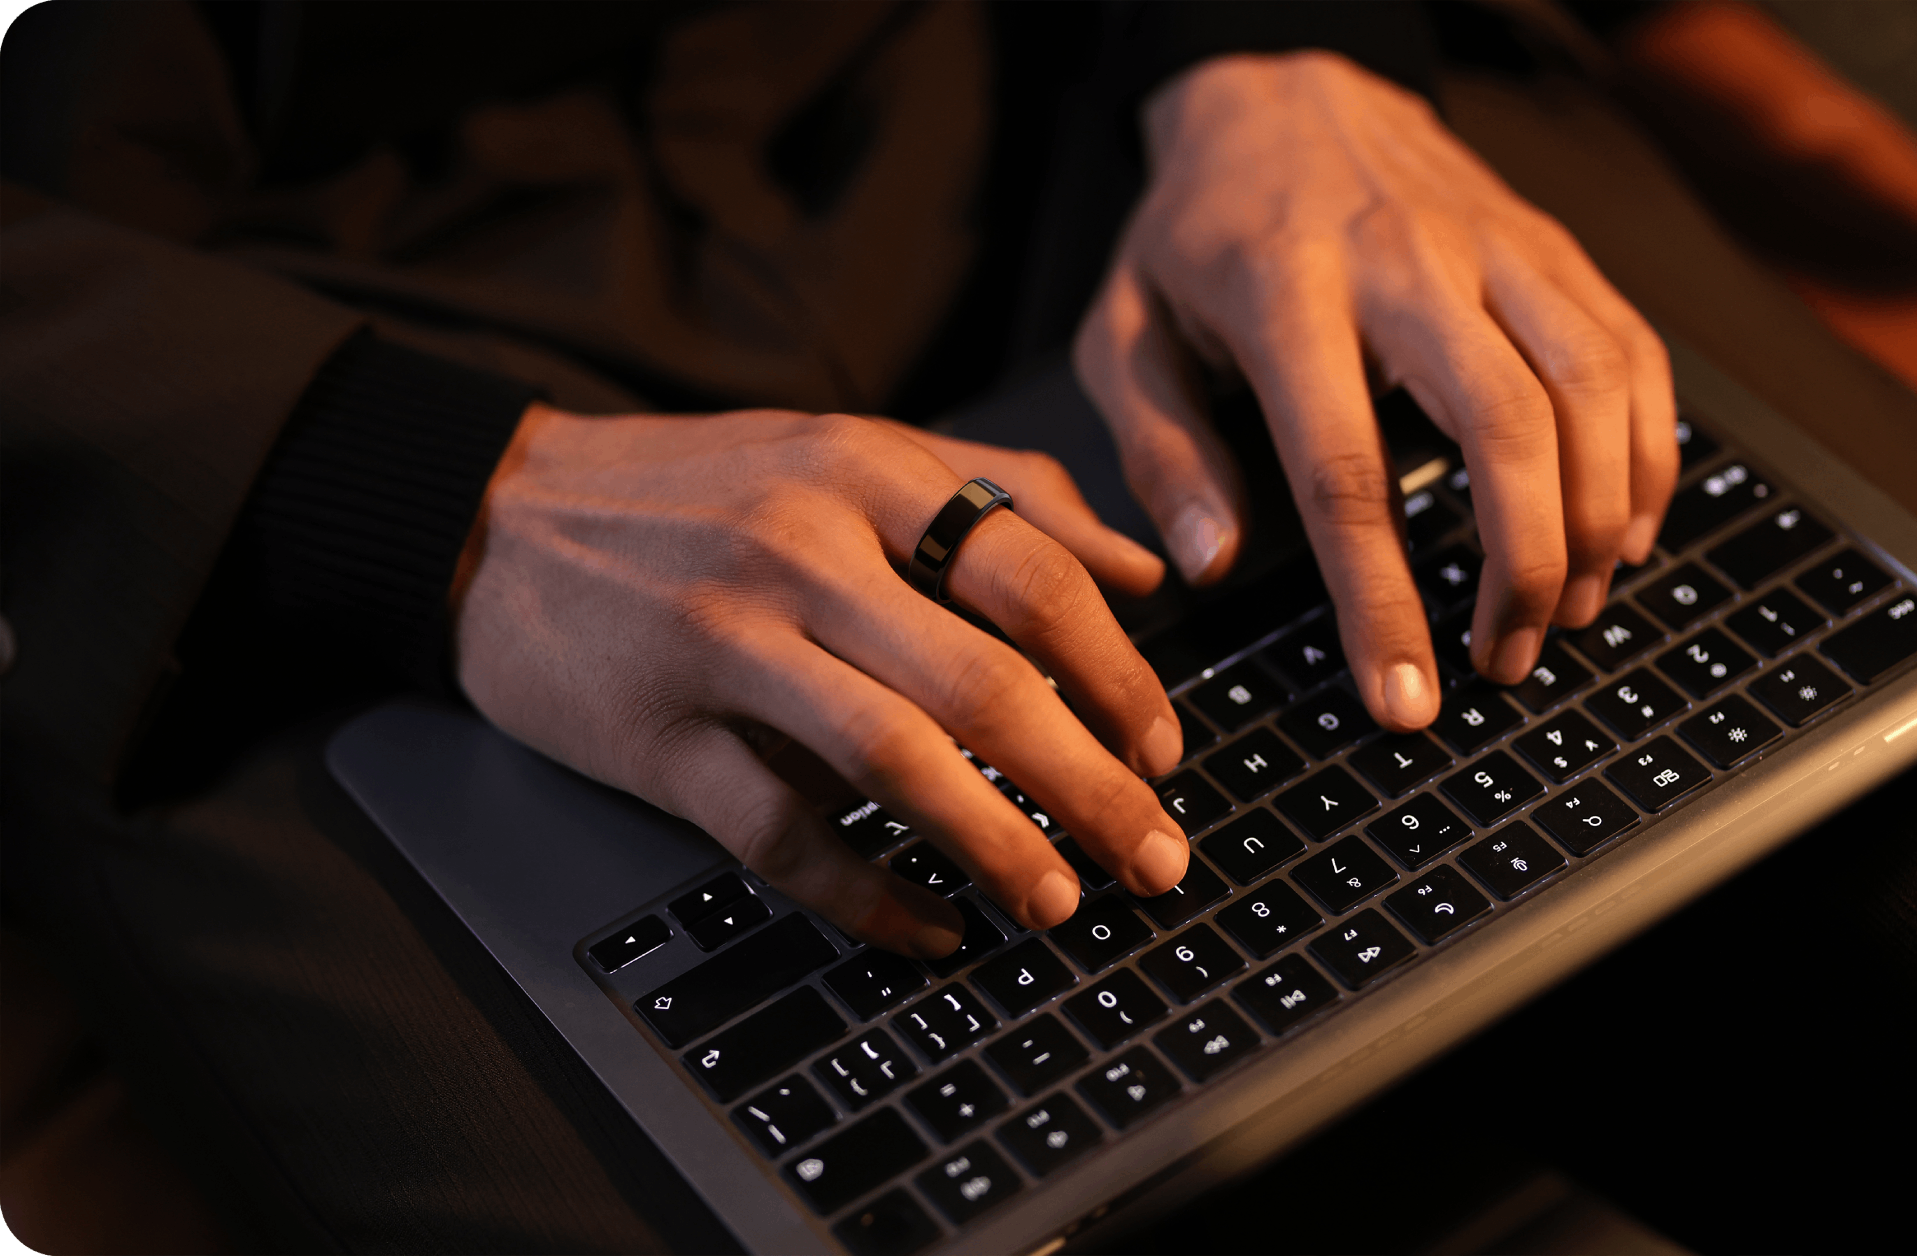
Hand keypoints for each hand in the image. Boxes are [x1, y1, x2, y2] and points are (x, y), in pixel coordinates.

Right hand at [453, 405, 1188, 956]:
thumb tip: (1145, 567)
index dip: (1121, 675)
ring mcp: (724, 644)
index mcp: (863, 471)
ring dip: (995, 844)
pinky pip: (779, 834)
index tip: (1166, 752)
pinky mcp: (657, 737)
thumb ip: (999, 493)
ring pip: (892, 760)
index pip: (1032, 576)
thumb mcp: (845, 450)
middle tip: (1156, 857)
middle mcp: (801, 549)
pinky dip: (865, 895)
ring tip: (1061, 905)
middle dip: (1092, 785)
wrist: (492, 515)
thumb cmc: (695, 489)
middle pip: (985, 681)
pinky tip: (929, 928)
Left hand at [1076, 52, 1678, 729]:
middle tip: (1507, 663)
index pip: (1345, 472)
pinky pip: (1629, 347)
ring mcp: (1494, 244)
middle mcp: (1405, 261)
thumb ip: (1163, 452)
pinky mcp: (1549, 241)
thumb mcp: (1127, 333)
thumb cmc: (1196, 232)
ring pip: (1592, 387)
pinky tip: (1621, 525)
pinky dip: (1645, 448)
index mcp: (1284, 294)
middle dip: (1525, 570)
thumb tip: (1212, 566)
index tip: (1405, 699)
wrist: (1277, 92)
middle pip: (1507, 429)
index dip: (1382, 601)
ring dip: (1597, 519)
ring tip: (1570, 611)